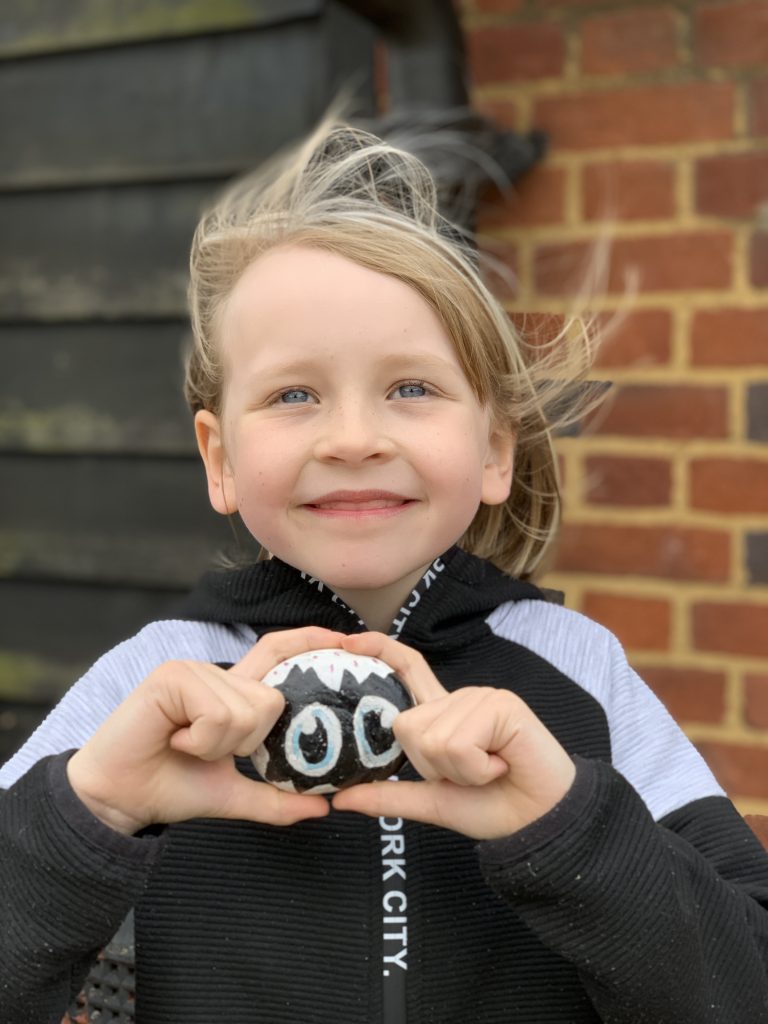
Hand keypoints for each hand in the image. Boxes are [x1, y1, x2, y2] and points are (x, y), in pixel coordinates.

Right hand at [67, 626, 345, 834]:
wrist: (120, 799)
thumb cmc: (171, 787)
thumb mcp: (234, 795)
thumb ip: (277, 798)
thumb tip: (324, 808)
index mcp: (233, 693)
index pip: (280, 653)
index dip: (314, 642)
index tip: (354, 641)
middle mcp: (218, 675)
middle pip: (271, 698)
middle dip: (248, 741)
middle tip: (210, 752)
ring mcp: (194, 671)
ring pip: (246, 709)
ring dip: (220, 746)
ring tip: (186, 747)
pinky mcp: (172, 676)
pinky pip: (217, 714)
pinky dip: (200, 741)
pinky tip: (173, 740)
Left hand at [331, 632, 575, 839]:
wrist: (541, 821)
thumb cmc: (494, 806)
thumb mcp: (433, 801)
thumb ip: (389, 795)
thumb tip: (340, 798)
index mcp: (442, 715)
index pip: (407, 670)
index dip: (380, 651)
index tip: (348, 642)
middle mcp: (458, 699)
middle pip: (407, 725)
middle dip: (431, 766)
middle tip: (471, 773)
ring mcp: (480, 697)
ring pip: (432, 739)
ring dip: (459, 771)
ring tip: (490, 770)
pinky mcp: (501, 705)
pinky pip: (459, 744)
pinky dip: (476, 770)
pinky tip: (501, 765)